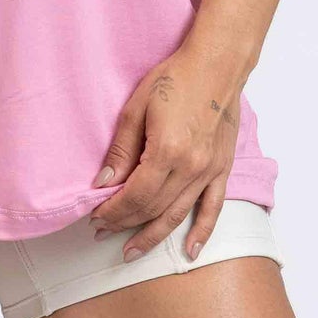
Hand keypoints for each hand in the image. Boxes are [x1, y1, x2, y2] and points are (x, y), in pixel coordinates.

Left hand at [90, 33, 244, 261]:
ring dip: (152, 236)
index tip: (95, 216)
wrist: (217, 66)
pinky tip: (189, 251)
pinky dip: (201, 233)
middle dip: (124, 223)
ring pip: (177, 215)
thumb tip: (103, 183)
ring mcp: (209, 171)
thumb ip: (121, 149)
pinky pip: (212, 209)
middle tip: (102, 232)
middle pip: (152, 209)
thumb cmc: (175, 79)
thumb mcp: (136, 108)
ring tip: (131, 251)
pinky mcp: (222, 170)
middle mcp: (190, 168)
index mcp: (166, 151)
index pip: (134, 195)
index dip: (112, 210)